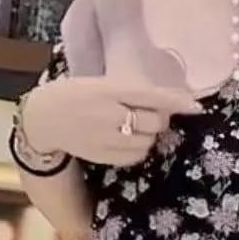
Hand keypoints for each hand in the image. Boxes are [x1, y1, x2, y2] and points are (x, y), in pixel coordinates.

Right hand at [23, 78, 201, 167]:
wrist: (42, 118)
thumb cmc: (75, 95)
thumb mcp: (99, 84)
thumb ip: (129, 91)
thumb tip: (167, 101)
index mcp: (109, 89)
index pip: (151, 96)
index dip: (176, 102)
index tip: (196, 107)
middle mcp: (110, 113)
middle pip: (154, 121)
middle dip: (158, 118)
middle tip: (146, 114)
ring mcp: (107, 137)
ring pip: (148, 141)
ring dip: (148, 135)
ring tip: (130, 127)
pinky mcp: (105, 156)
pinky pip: (135, 156)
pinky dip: (137, 149)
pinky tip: (124, 140)